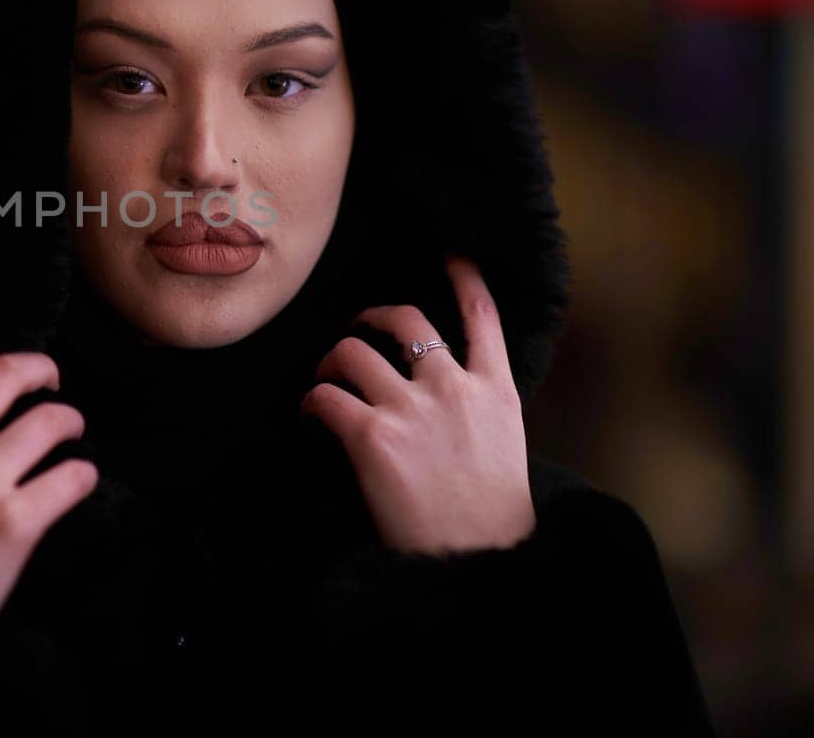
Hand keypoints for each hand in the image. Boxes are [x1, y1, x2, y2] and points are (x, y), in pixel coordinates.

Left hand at [300, 254, 535, 555]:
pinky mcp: (371, 435)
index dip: (465, 278)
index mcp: (495, 390)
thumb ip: (476, 409)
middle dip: (373, 317)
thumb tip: (442, 393)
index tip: (452, 254)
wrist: (480, 558)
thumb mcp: (504, 446)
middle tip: (357, 328)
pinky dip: (310, 402)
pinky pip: (325, 396)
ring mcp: (411, 408)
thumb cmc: (489, 516)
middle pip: (405, 320)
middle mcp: (453, 387)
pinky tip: (309, 416)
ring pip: (352, 352)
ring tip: (325, 379)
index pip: (483, 316)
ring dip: (331, 361)